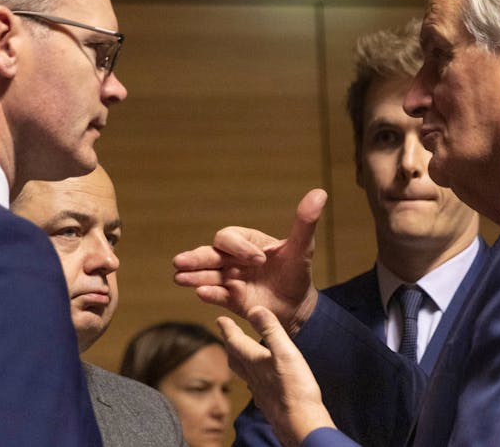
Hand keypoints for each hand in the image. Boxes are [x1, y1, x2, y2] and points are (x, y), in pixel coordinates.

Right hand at [173, 189, 326, 334]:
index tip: (258, 260)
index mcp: (246, 243)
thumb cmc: (298, 273)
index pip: (230, 238)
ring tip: (179, 278)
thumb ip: (305, 222)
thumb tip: (320, 193)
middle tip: (180, 261)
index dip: (239, 247)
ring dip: (194, 276)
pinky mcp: (231, 300)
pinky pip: (217, 295)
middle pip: (210, 254)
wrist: (298, 306)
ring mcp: (230, 280)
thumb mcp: (302, 248)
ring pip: (207, 275)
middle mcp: (233, 260)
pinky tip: (201, 293)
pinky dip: (210, 294)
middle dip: (197, 258)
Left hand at [218, 306, 335, 446]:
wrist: (300, 425)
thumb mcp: (285, 352)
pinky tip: (260, 379)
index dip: (227, 328)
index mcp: (255, 361)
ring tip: (239, 353)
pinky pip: (254, 385)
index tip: (220, 319)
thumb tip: (255, 308)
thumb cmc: (294, 389)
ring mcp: (260, 391)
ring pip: (243, 372)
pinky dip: (252, 375)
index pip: (235, 341)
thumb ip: (271, 330)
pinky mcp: (269, 402)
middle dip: (230, 343)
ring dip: (238, 359)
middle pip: (234, 357)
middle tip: (227, 333)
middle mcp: (253, 376)